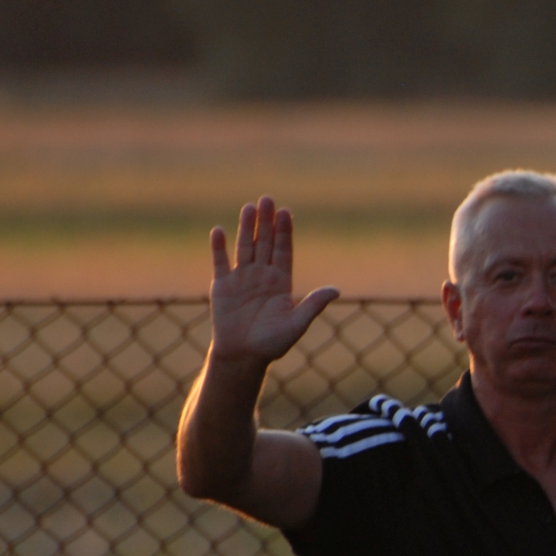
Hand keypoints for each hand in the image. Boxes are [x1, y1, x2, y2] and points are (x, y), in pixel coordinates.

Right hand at [208, 196, 338, 367]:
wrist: (244, 356)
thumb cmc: (272, 343)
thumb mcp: (296, 324)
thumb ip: (313, 305)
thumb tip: (336, 290)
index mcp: (281, 282)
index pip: (284, 251)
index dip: (285, 232)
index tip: (286, 212)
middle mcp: (262, 275)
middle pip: (265, 243)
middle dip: (267, 222)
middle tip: (268, 199)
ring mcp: (242, 278)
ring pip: (245, 247)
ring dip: (246, 228)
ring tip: (249, 207)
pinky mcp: (222, 285)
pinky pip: (221, 262)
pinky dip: (219, 247)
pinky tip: (220, 231)